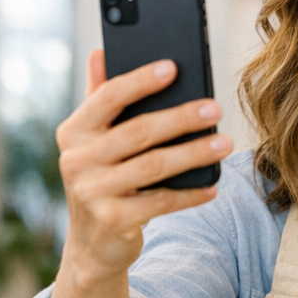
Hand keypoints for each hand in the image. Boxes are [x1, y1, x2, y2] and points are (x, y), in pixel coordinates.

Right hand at [56, 49, 231, 289]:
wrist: (91, 245)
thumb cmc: (102, 181)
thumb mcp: (94, 142)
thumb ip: (98, 98)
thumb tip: (99, 52)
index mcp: (73, 132)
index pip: (107, 97)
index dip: (140, 80)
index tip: (174, 67)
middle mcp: (76, 160)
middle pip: (137, 131)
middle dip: (180, 118)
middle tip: (215, 108)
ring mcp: (91, 193)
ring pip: (153, 166)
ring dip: (193, 153)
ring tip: (224, 143)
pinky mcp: (112, 221)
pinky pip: (160, 202)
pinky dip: (189, 194)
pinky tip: (212, 186)